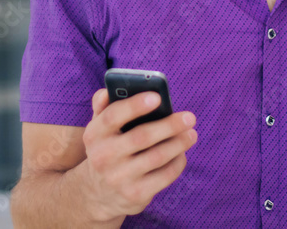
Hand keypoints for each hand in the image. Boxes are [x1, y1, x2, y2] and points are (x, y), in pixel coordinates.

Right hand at [79, 87, 198, 221]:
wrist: (96, 193)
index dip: (135, 105)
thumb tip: (107, 91)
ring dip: (179, 143)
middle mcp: (103, 157)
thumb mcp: (99, 129)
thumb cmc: (107, 149)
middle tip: (189, 117)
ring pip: (157, 157)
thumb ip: (103, 107)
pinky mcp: (135, 195)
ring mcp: (119, 178)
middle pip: (142, 137)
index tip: (158, 97)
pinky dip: (177, 162)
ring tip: (191, 134)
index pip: (112, 116)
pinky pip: (164, 176)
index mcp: (94, 135)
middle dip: (169, 125)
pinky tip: (182, 153)